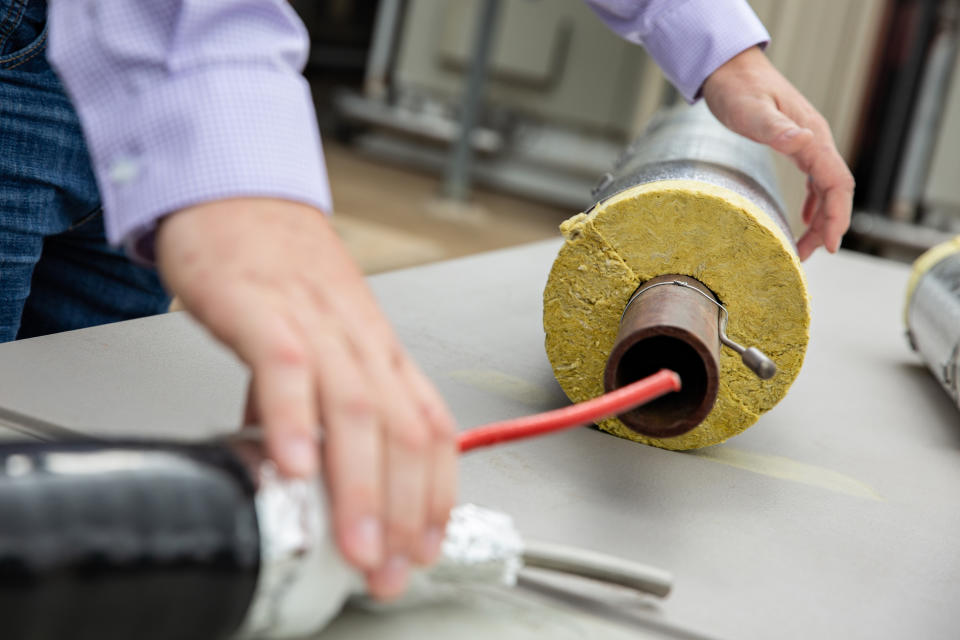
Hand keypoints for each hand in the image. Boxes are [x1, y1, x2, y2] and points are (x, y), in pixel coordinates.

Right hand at [156, 198, 457, 599]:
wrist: (239, 192)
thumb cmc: (283, 268)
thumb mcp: (314, 343)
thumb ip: (314, 406)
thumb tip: (302, 466)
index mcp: (380, 351)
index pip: (432, 428)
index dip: (436, 494)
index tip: (426, 547)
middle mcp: (362, 339)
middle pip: (404, 430)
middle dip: (405, 512)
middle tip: (393, 570)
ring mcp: (317, 321)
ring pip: (357, 408)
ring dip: (363, 486)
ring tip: (358, 546)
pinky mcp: (263, 306)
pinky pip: (285, 368)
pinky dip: (294, 421)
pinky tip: (294, 469)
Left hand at [702, 46, 854, 259]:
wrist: (730, 69)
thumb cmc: (738, 89)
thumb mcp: (752, 111)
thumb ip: (776, 129)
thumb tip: (802, 142)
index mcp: (812, 137)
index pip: (837, 183)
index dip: (838, 216)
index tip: (830, 246)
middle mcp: (815, 141)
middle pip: (835, 191)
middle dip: (829, 226)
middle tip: (811, 257)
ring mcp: (807, 143)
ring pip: (825, 188)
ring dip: (820, 219)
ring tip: (804, 248)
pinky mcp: (794, 145)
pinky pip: (813, 179)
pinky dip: (812, 203)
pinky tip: (802, 218)